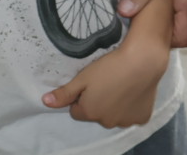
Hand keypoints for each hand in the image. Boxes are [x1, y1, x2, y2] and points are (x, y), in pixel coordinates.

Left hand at [42, 40, 167, 127]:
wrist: (141, 63)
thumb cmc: (108, 68)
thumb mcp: (82, 78)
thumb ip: (64, 93)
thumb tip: (45, 102)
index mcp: (90, 113)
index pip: (77, 111)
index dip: (80, 97)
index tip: (89, 84)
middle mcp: (107, 123)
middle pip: (95, 114)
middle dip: (97, 102)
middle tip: (104, 82)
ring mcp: (126, 122)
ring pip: (113, 115)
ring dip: (113, 106)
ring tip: (118, 85)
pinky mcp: (142, 118)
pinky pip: (130, 115)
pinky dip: (130, 106)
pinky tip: (131, 91)